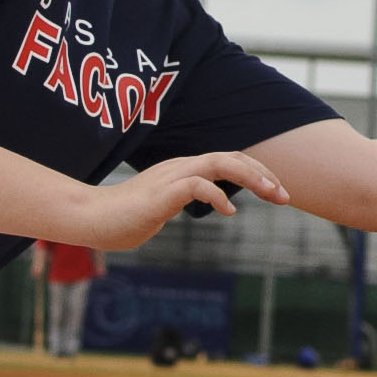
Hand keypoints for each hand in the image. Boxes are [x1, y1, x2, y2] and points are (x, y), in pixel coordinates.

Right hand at [57, 151, 292, 253]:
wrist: (90, 219)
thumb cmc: (122, 218)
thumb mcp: (161, 208)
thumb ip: (179, 204)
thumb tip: (196, 209)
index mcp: (182, 170)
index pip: (227, 160)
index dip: (255, 171)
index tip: (276, 192)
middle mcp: (180, 167)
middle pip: (231, 156)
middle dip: (263, 173)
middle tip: (285, 195)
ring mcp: (171, 178)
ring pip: (220, 163)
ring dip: (251, 177)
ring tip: (272, 194)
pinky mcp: (162, 193)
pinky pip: (197, 185)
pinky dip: (218, 196)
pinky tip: (229, 212)